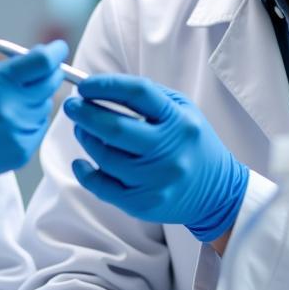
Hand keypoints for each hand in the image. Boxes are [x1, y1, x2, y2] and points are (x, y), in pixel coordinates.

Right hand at [0, 12, 67, 212]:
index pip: (41, 62)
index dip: (54, 51)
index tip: (55, 47)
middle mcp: (11, 110)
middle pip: (50, 81)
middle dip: (48, 70)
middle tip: (35, 67)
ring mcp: (19, 133)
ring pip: (46, 103)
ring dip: (37, 93)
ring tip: (12, 94)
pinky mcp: (23, 152)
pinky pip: (40, 125)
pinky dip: (33, 116)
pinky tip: (10, 116)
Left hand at [63, 74, 247, 240]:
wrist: (216, 193)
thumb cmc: (190, 143)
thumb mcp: (182, 112)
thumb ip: (145, 97)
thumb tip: (97, 87)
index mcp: (179, 121)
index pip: (138, 93)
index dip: (106, 86)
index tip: (85, 85)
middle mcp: (170, 150)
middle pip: (116, 129)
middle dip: (86, 114)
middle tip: (72, 106)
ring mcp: (157, 180)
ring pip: (106, 158)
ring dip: (86, 139)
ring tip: (82, 129)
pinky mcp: (144, 203)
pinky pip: (104, 187)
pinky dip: (86, 172)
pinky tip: (81, 162)